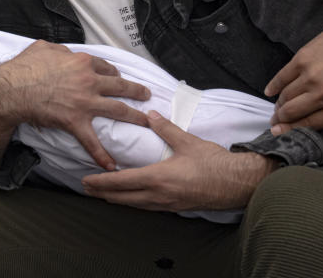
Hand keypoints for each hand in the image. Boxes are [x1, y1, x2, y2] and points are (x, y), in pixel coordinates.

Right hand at [0, 41, 150, 169]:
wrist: (11, 90)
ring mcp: (84, 102)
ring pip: (118, 109)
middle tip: (146, 95)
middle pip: (120, 85)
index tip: (119, 78)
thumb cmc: (24, 67)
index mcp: (82, 62)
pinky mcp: (75, 121)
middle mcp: (89, 80)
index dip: (114, 73)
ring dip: (135, 117)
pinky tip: (111, 165)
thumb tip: (63, 52)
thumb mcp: (44, 48)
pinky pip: (92, 140)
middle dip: (137, 91)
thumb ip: (59, 50)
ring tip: (146, 122)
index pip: (106, 67)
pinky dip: (101, 154)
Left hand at [82, 111, 277, 210]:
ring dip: (116, 199)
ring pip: (134, 205)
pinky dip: (132, 202)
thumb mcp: (187, 141)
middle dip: (102, 193)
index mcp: (158, 178)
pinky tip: (131, 198)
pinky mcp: (175, 207)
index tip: (85, 180)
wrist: (236, 183)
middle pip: (122, 198)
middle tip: (86, 188)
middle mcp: (158, 195)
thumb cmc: (213, 163)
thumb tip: (150, 114)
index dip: (101, 182)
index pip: (121, 182)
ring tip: (103, 193)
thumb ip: (165, 128)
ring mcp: (167, 204)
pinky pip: (146, 207)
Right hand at [264, 16, 322, 149]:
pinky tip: (270, 92)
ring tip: (277, 109)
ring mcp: (311, 76)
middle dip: (281, 121)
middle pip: (294, 113)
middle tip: (275, 124)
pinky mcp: (301, 60)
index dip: (294, 130)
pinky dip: (273, 86)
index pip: (312, 124)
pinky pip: (281, 78)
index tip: (282, 133)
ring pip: (286, 97)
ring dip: (279, 105)